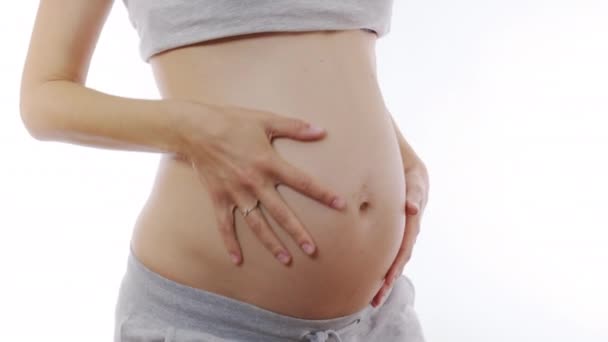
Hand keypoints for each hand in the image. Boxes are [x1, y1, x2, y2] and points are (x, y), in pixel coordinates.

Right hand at [175, 100, 346, 265]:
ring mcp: (236, 194)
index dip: (322, 193)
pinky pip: (225, 225)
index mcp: (269, 164)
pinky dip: (230, 242)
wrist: (195, 129)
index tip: (340, 205)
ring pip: (257, 224)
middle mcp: (254, 183)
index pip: (302, 182)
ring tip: (286, 260)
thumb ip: (295, 127)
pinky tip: (237, 259)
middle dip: (297, 233)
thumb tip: (321, 131)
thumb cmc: (232, 122)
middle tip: (312, 250)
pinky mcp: (219, 198)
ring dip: (271, 243)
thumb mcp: (265, 120)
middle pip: (281, 213)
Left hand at [371, 155, 428, 306]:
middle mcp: (409, 226)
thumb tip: (412, 208)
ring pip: (394, 256)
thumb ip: (413, 191)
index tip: (386, 280)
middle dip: (387, 279)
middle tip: (376, 299)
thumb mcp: (413, 175)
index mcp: (413, 217)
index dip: (395, 263)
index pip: (404, 245)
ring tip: (373, 298)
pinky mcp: (393, 226)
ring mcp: (402, 227)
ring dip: (384, 277)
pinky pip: (387, 248)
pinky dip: (381, 264)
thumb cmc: (406, 165)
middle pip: (398, 257)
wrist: (403, 160)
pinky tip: (372, 278)